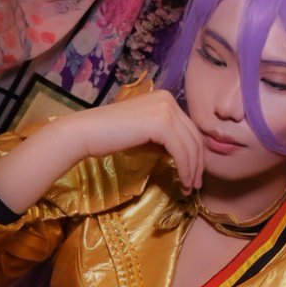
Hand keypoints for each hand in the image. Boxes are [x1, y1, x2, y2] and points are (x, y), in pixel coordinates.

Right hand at [71, 90, 204, 193]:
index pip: (190, 129)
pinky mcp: (162, 123)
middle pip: (194, 136)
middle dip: (198, 163)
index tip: (194, 174)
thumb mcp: (145, 134)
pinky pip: (181, 151)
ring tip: (189, 188)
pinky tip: (182, 182)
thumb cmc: (111, 135)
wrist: (87, 132)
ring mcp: (166, 109)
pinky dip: (185, 169)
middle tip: (196, 184)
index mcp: (165, 99)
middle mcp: (169, 100)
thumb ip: (165, 139)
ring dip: (193, 170)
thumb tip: (186, 157)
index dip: (196, 154)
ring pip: (190, 145)